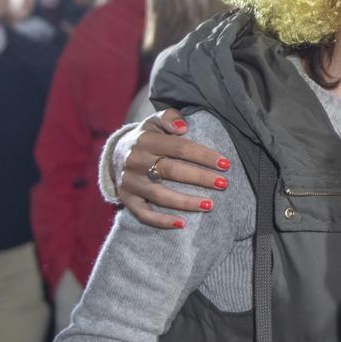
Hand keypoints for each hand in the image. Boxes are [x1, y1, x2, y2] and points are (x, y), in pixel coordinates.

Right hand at [120, 109, 229, 229]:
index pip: (180, 148)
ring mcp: (131, 182)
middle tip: (224, 184)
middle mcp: (136, 161)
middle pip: (173, 171)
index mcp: (146, 140)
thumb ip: (170, 117)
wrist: (115, 153)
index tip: (225, 164)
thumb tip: (184, 127)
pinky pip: (144, 214)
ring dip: (186, 202)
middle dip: (201, 178)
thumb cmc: (146, 137)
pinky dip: (162, 221)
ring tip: (210, 205)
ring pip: (160, 195)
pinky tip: (182, 224)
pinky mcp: (126, 198)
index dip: (204, 156)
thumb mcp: (154, 121)